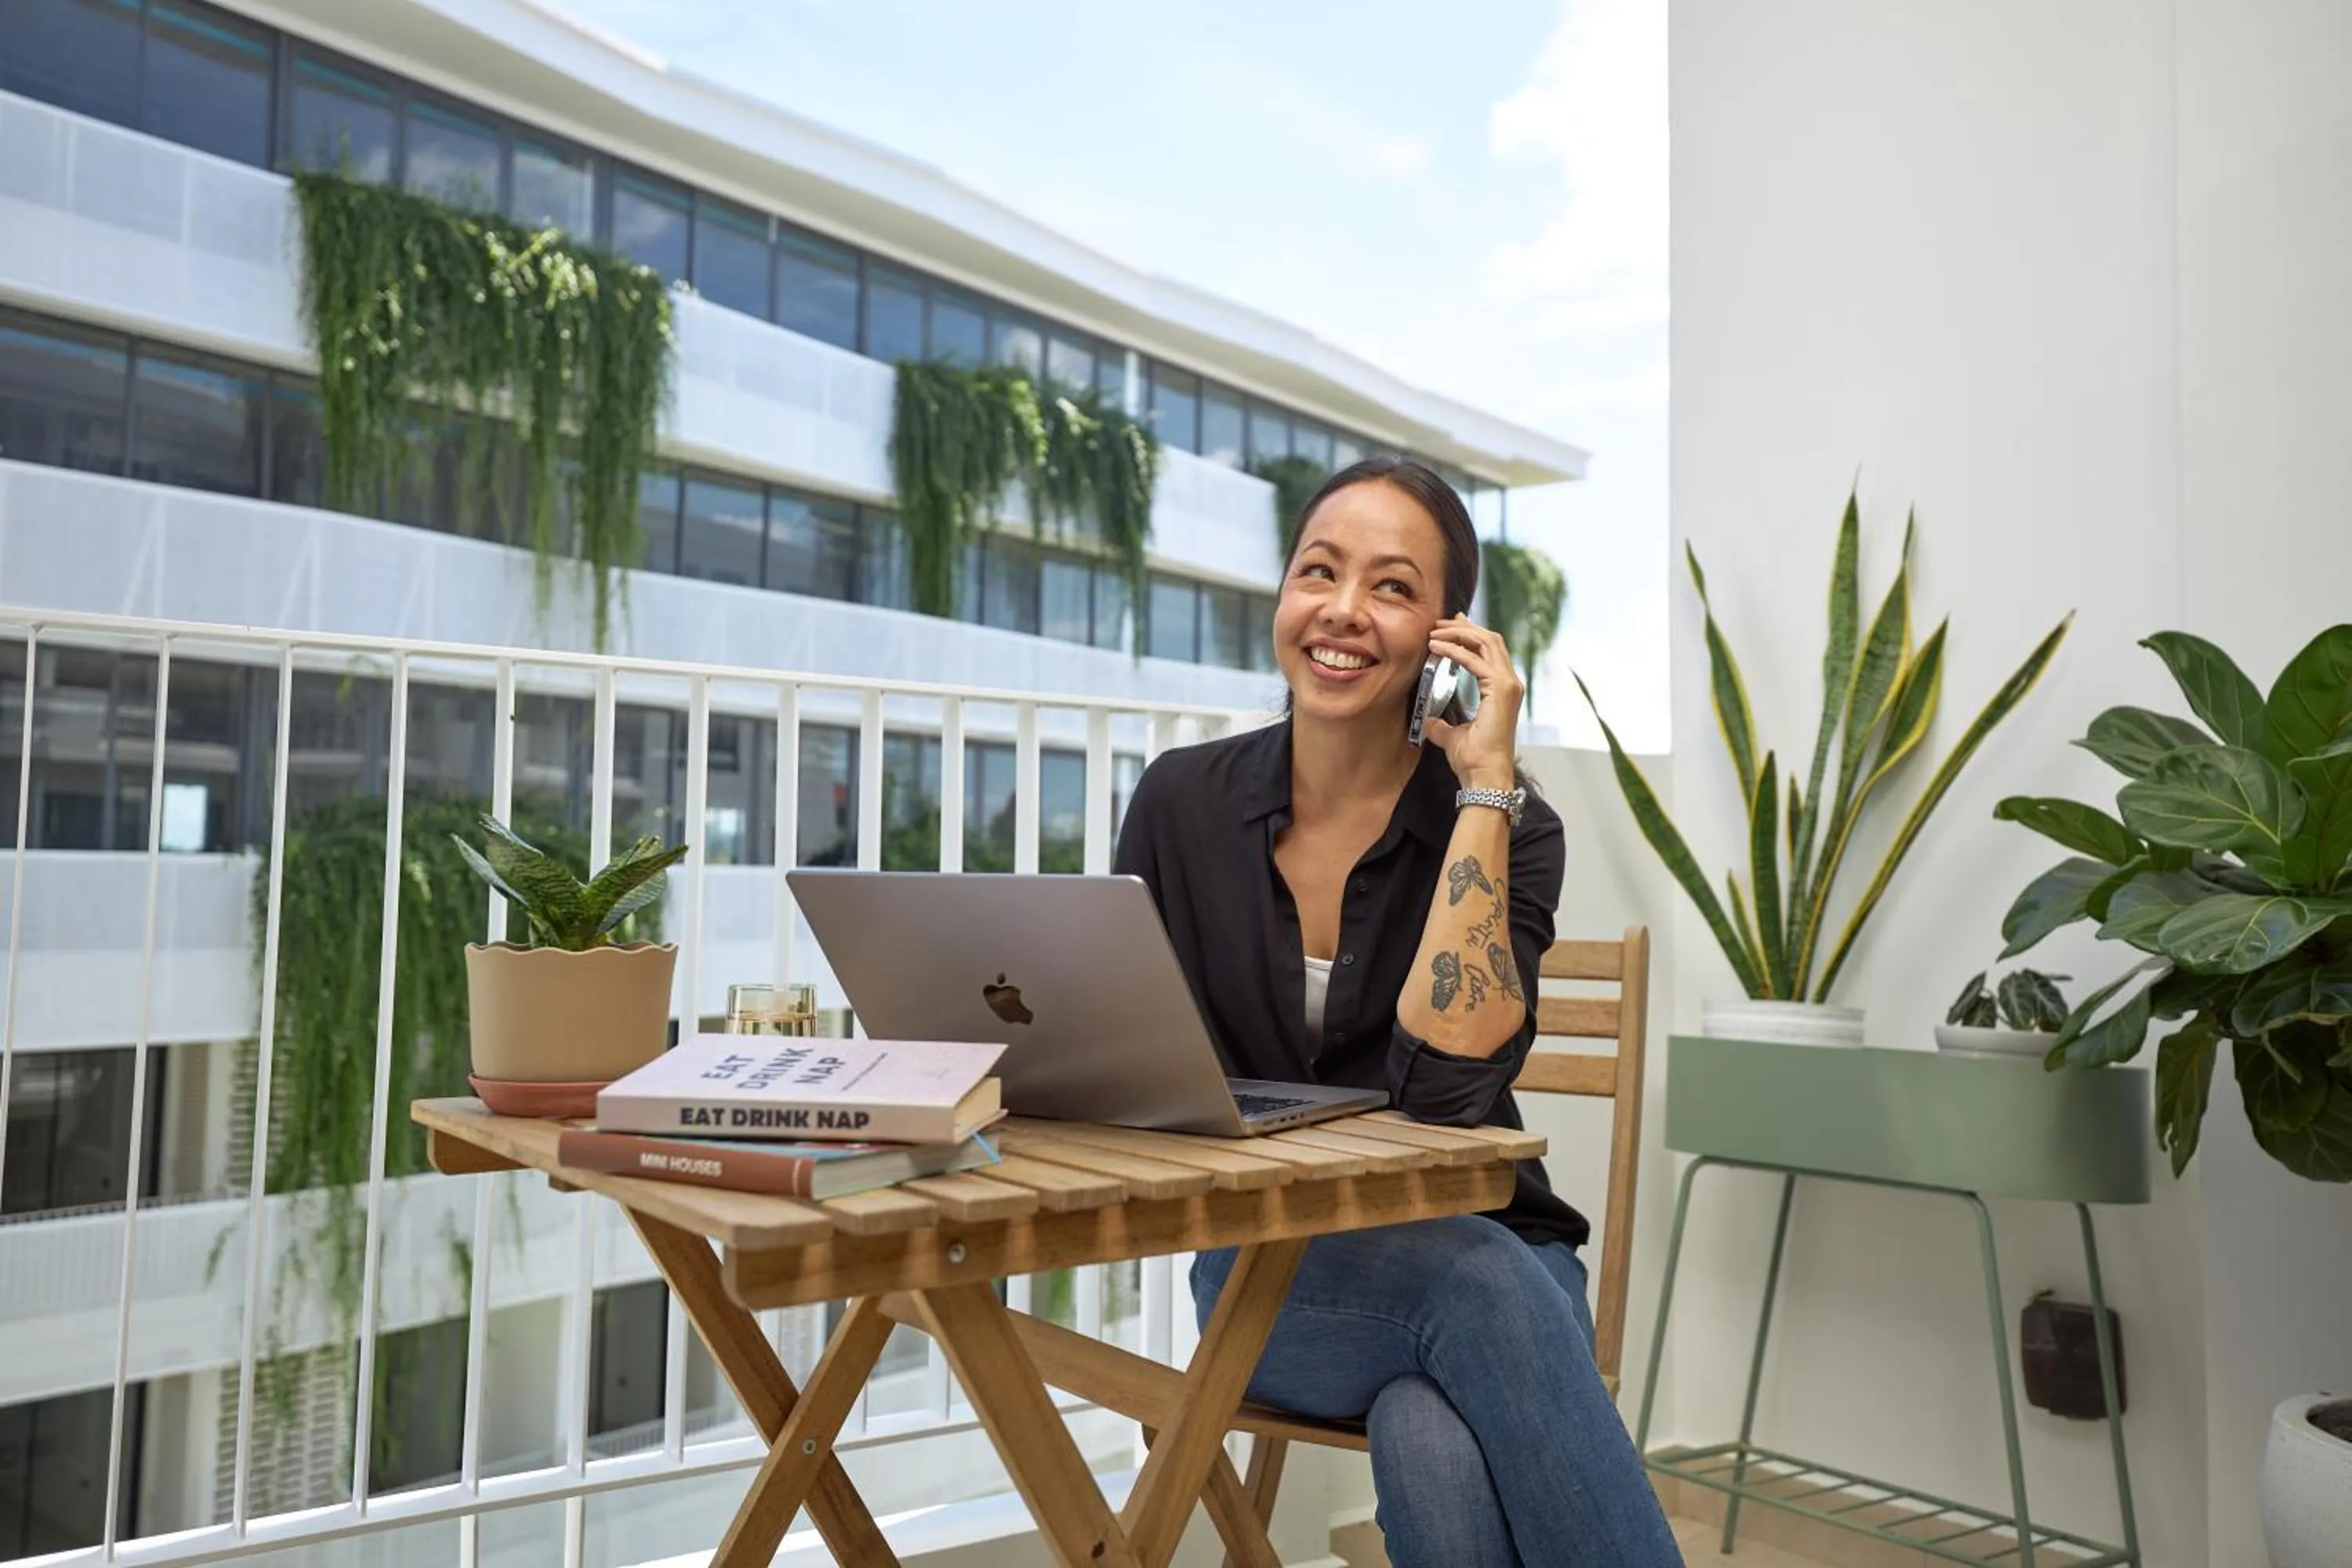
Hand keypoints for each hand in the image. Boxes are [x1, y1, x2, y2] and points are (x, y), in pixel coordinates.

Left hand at [1422, 616, 1523, 789]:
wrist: (1484, 776)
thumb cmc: (1474, 760)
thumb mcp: (1453, 736)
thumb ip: (1443, 725)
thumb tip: (1430, 722)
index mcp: (1503, 690)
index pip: (1489, 650)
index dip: (1470, 634)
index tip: (1449, 626)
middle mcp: (1510, 683)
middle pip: (1490, 640)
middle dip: (1464, 627)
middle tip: (1440, 622)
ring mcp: (1508, 685)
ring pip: (1486, 642)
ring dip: (1460, 633)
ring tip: (1435, 631)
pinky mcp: (1501, 690)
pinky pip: (1476, 660)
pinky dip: (1455, 650)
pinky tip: (1437, 647)